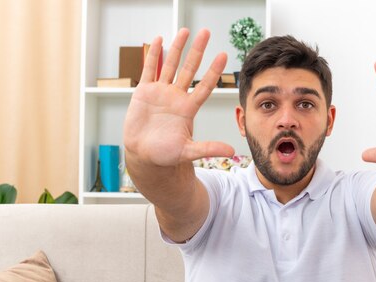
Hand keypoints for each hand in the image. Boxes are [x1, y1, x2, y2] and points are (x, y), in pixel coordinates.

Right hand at [123, 28, 234, 166]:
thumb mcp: (188, 151)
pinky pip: (150, 70)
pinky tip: (158, 40)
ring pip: (170, 65)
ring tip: (185, 31)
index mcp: (188, 109)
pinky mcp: (144, 92)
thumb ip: (208, 149)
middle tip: (206, 32)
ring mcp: (161, 92)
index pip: (205, 86)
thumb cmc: (166, 154)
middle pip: (189, 69)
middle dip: (197, 51)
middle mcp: (176, 97)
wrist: (144, 155)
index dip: (213, 71)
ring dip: (177, 48)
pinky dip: (154, 55)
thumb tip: (231, 151)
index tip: (223, 56)